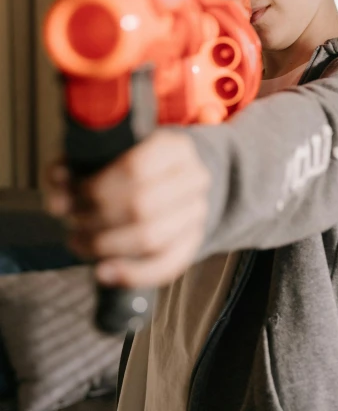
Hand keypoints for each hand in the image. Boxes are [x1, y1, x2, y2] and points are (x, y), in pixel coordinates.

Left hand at [44, 130, 210, 287]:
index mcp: (174, 146)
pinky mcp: (193, 242)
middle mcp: (194, 177)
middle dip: (97, 218)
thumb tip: (58, 199)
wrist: (175, 178)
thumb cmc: (132, 165)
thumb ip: (76, 168)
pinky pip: (165, 266)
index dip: (97, 187)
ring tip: (80, 242)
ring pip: (151, 238)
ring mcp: (197, 211)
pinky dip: (131, 274)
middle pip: (141, 205)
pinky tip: (102, 272)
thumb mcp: (107, 153)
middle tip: (73, 220)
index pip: (135, 168)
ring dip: (106, 245)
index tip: (72, 196)